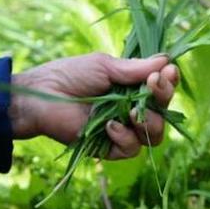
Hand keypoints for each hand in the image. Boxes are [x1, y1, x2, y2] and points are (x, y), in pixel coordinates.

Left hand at [9, 53, 178, 159]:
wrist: (40, 96)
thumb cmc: (68, 75)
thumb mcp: (104, 66)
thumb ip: (134, 68)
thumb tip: (167, 59)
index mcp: (133, 89)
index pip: (161, 90)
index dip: (169, 83)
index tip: (167, 72)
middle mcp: (131, 111)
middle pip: (164, 114)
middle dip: (164, 99)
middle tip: (154, 85)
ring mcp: (122, 131)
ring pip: (154, 136)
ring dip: (150, 122)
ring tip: (132, 112)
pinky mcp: (109, 149)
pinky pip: (131, 149)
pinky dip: (124, 137)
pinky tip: (110, 126)